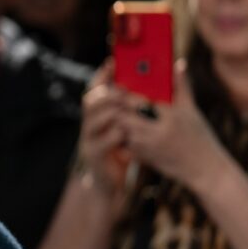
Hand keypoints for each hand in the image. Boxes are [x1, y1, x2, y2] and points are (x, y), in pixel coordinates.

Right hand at [78, 61, 131, 196]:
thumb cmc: (125, 154)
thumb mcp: (129, 129)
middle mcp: (89, 125)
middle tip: (126, 90)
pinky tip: (128, 134)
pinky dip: (116, 136)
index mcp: (98, 115)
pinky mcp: (94, 156)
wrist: (112, 186)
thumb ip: (136, 110)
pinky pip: (103, 142)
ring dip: (112, 112)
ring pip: (94, 120)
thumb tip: (158, 85)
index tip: (113, 62)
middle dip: (108, 93)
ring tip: (130, 109)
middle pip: (91, 101)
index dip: (102, 75)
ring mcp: (89, 140)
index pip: (95, 89)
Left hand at [119, 61, 227, 187]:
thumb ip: (182, 87)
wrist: (205, 169)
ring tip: (112, 113)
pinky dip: (121, 137)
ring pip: (123, 130)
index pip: (141, 101)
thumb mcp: (192, 111)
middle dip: (117, 108)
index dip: (126, 93)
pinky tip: (119, 131)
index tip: (118, 86)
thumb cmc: (200, 137)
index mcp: (171, 116)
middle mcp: (159, 132)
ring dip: (117, 122)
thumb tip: (178, 64)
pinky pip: (125, 145)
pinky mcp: (145, 158)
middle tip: (110, 99)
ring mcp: (151, 147)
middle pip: (126, 116)